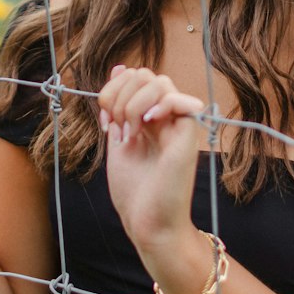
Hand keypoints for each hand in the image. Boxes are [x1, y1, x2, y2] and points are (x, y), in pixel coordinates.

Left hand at [98, 65, 204, 257]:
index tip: (106, 121)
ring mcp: (178, 125)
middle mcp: (166, 117)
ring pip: (159, 82)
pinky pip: (178, 100)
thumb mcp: (117, 142)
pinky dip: (158, 105)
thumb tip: (118, 69)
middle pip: (146, 75)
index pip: (135, 78)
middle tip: (116, 126)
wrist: (148, 224)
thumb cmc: (135, 192)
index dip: (114, 90)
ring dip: (133, 103)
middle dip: (121, 94)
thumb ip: (116, 109)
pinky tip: (146, 125)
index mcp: (149, 118)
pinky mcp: (188, 136)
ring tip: (130, 133)